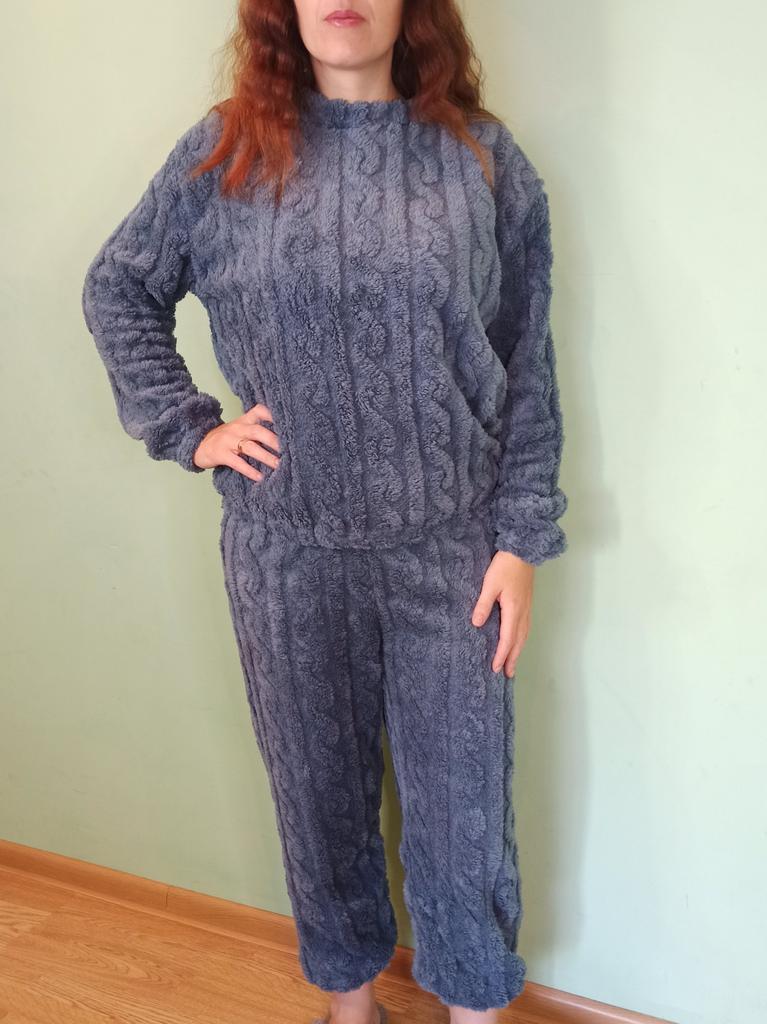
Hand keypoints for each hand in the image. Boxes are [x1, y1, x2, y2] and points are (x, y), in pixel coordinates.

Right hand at [193, 402, 280, 481]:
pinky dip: (249, 470)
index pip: (260, 411)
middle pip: (258, 431)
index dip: (273, 415)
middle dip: (274, 441)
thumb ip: (257, 430)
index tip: (288, 423)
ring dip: (266, 457)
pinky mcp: (221, 454)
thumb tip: (283, 441)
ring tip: (278, 465)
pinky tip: (260, 477)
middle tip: (289, 450)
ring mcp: (228, 440)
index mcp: (244, 420)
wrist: (199, 444)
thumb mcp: (240, 428)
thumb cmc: (226, 439)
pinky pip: (237, 462)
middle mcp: (238, 428)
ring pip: (250, 447)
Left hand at [471, 549, 534, 677]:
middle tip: (508, 674)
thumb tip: (476, 624)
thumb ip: (483, 604)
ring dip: (518, 650)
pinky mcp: (527, 602)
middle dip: (513, 659)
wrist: (523, 550)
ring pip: (524, 635)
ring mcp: (527, 608)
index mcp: (514, 610)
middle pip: (519, 641)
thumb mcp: (490, 584)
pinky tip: (518, 640)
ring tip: (513, 663)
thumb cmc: (505, 566)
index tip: (495, 669)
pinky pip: (526, 627)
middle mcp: (523, 613)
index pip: (507, 639)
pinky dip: (522, 639)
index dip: (501, 655)